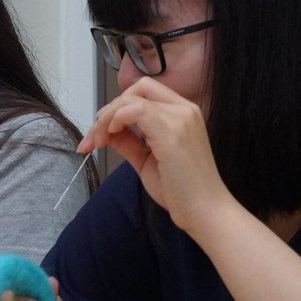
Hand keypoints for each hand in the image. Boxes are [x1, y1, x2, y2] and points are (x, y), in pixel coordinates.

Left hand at [78, 76, 232, 234]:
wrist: (205, 211)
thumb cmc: (181, 190)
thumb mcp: (146, 160)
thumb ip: (128, 142)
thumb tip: (106, 131)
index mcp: (182, 114)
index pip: (144, 93)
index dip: (118, 107)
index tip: (101, 131)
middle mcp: (184, 110)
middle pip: (137, 89)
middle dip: (109, 109)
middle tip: (95, 137)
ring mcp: (180, 118)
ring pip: (131, 98)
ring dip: (106, 118)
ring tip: (97, 142)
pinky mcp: (172, 132)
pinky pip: (135, 109)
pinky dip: (115, 119)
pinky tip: (110, 136)